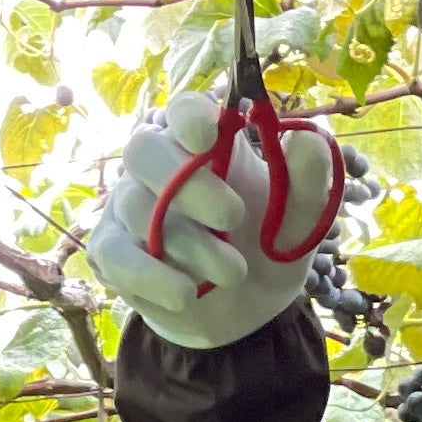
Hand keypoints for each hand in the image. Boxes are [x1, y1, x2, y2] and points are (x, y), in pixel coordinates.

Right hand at [86, 94, 336, 350]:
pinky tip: (186, 293)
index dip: (189, 117)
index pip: (184, 109)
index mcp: (205, 146)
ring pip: (137, 208)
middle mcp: (159, 168)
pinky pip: (116, 254)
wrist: (246, 312)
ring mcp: (128, 208)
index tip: (209, 138)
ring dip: (191, 244)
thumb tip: (309, 136)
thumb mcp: (300, 220)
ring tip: (234, 273)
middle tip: (232, 216)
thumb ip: (307, 180)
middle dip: (186, 183)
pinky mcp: (113, 251)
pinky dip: (152, 276)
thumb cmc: (269, 247)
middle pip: (143, 150)